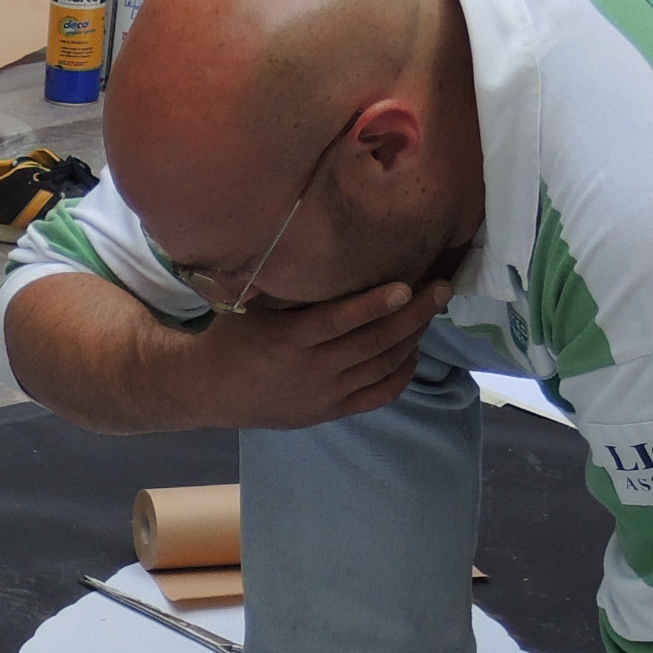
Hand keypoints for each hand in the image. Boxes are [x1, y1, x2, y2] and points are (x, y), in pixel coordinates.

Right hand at [180, 280, 440, 429]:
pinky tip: (414, 351)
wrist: (211, 391)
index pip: (339, 321)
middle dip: (413, 315)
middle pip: (373, 343)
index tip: (406, 286)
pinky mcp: (331, 410)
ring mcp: (324, 394)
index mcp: (286, 340)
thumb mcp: (249, 304)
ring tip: (432, 311)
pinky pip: (378, 395)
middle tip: (441, 289)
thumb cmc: (233, 335)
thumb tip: (319, 241)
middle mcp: (310, 370)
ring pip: (382, 366)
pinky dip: (402, 373)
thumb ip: (284, 283)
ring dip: (413, 338)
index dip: (375, 304)